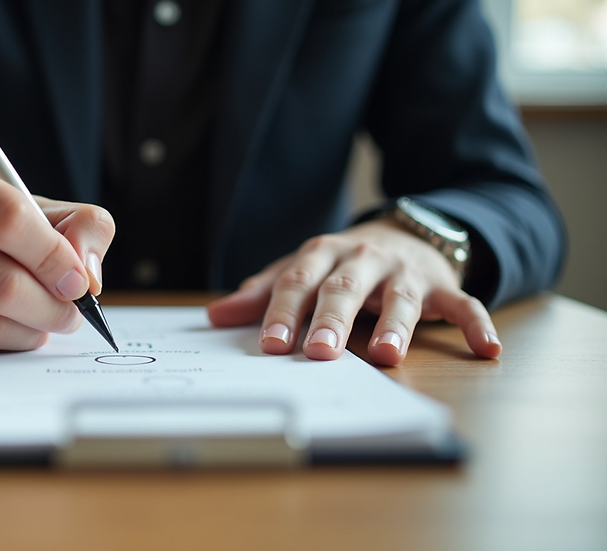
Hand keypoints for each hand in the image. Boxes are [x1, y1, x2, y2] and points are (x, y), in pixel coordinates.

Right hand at [0, 144, 114, 357]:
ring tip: (44, 322)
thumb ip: (71, 222)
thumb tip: (90, 275)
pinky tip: (5, 331)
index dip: (55, 256)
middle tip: (72, 313)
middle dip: (51, 306)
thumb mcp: (9, 198)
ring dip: (29, 331)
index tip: (80, 281)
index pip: (8, 218)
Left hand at [206, 219, 500, 365]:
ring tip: (387, 355)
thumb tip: (213, 316)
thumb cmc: (341, 262)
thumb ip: (262, 293)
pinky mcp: (442, 283)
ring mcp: (404, 271)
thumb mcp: (300, 269)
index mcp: (323, 254)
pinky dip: (477, 323)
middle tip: (318, 351)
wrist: (404, 231)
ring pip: (400, 298)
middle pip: (344, 288)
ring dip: (395, 325)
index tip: (270, 345)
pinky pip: (463, 303)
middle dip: (331, 319)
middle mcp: (363, 259)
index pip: (298, 282)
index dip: (283, 313)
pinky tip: (487, 348)